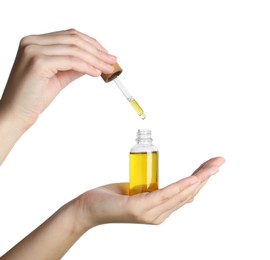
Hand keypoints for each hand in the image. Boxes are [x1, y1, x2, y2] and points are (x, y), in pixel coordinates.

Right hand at [0, 29, 116, 129]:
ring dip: (96, 59)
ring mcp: (34, 50)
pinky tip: (97, 73)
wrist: (16, 113)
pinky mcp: (38, 62)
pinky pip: (71, 61)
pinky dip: (87, 66)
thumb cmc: (34, 97)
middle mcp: (33, 41)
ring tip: (109, 68)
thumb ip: (74, 66)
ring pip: (75, 49)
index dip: (92, 44)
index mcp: (36, 42)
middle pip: (74, 40)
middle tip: (112, 61)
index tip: (107, 54)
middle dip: (97, 51)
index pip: (70, 36)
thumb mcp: (59, 77)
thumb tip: (94, 62)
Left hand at [76, 156, 224, 229]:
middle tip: (219, 161)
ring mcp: (150, 213)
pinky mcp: (139, 208)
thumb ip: (159, 191)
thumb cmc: (114, 197)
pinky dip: (179, 186)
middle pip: (188, 192)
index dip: (201, 179)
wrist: (89, 207)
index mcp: (161, 209)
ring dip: (197, 179)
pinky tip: (191, 178)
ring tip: (211, 167)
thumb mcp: (142, 192)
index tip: (213, 165)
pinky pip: (164, 195)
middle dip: (205, 176)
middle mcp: (159, 214)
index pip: (186, 193)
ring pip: (179, 193)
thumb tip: (180, 187)